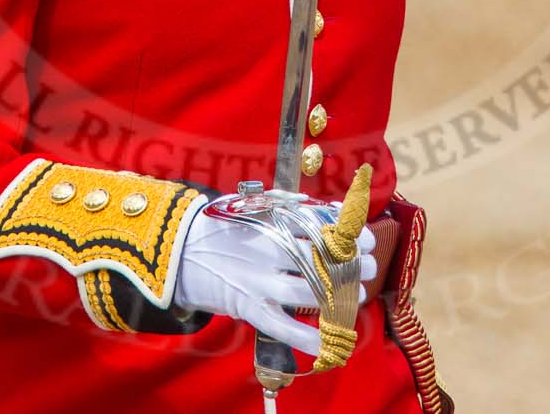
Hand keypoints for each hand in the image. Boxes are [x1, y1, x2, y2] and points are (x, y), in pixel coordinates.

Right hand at [172, 206, 379, 355]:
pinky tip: (327, 342)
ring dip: (338, 295)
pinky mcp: (248, 307)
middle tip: (368, 266)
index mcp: (271, 224)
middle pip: (320, 259)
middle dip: (352, 264)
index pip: (320, 228)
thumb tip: (335, 211)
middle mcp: (267, 253)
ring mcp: (258, 282)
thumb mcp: (256, 208)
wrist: (180, 250)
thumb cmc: (226, 227)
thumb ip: (293, 210)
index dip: (349, 234)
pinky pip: (281, 327)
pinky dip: (305, 338)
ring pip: (307, 291)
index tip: (366, 237)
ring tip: (356, 295)